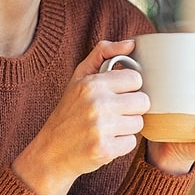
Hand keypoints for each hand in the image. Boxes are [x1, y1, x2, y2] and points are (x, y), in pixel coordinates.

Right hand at [12, 40, 149, 194]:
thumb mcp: (79, 77)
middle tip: (113, 112)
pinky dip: (121, 144)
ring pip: (139, 123)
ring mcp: (101, 128)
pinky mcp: (105, 150)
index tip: (116, 93)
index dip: (128, 87)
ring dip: (126, 126)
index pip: (135, 79)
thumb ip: (103, 54)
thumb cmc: (69, 111)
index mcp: (92, 84)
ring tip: (107, 127)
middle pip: (142, 101)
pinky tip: (105, 141)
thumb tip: (131, 43)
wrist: (51, 151)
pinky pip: (132, 143)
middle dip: (131, 108)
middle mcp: (97, 104)